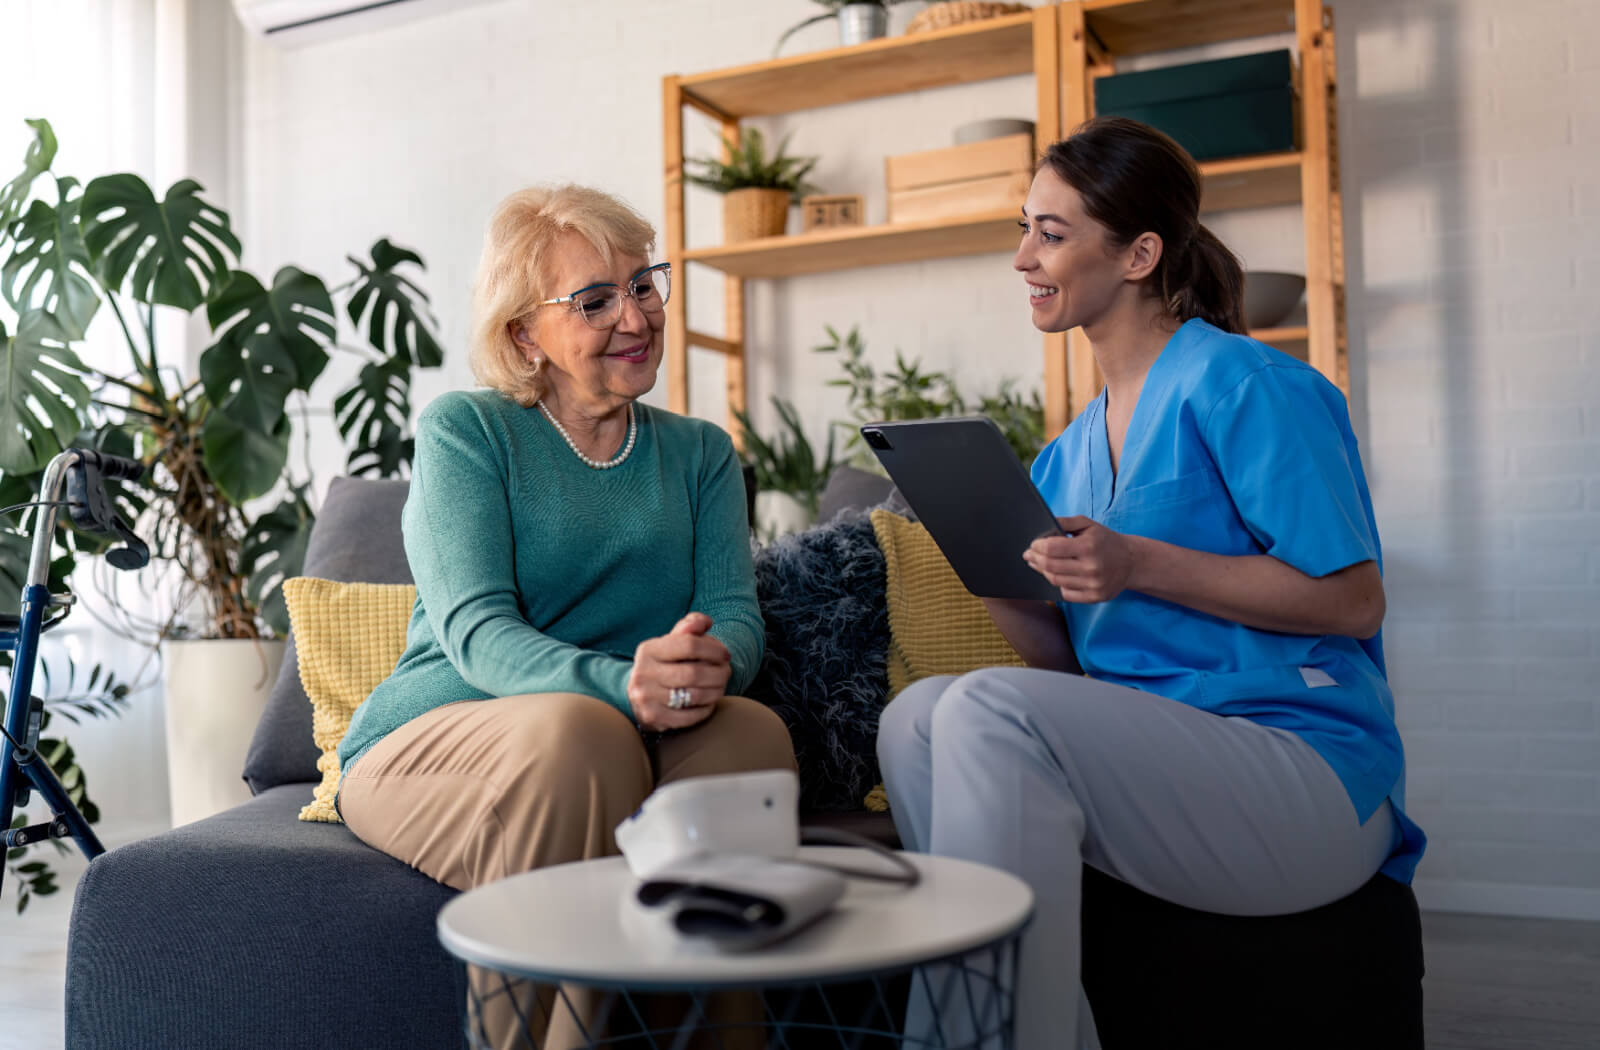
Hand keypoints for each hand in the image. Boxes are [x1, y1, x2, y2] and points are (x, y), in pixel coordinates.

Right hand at [627, 612, 731, 730]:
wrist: (638, 695)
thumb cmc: (664, 664)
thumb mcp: (672, 642)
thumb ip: (689, 627)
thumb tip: (706, 621)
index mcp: (648, 649)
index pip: (689, 645)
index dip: (714, 649)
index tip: (725, 654)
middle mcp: (643, 672)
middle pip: (694, 673)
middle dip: (718, 673)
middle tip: (727, 672)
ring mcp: (645, 697)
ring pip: (694, 695)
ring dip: (716, 691)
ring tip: (721, 686)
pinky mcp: (652, 717)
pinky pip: (690, 716)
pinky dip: (706, 709)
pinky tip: (709, 702)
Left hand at [1023, 516, 1137, 603]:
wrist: (1132, 562)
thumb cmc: (1106, 541)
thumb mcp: (1088, 525)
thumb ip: (1065, 522)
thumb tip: (1044, 524)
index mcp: (1088, 546)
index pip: (1051, 548)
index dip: (1037, 546)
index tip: (1032, 544)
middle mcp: (1091, 567)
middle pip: (1050, 566)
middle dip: (1035, 559)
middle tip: (1029, 555)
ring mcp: (1093, 584)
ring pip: (1056, 580)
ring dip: (1043, 571)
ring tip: (1039, 564)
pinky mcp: (1095, 597)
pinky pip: (1066, 593)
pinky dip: (1058, 584)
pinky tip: (1057, 575)